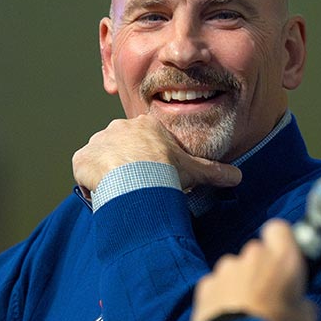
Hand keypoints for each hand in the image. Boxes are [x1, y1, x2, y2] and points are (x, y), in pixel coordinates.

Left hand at [72, 114, 240, 192]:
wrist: (137, 179)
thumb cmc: (167, 171)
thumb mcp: (195, 170)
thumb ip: (215, 172)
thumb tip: (238, 177)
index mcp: (145, 127)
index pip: (142, 142)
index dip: (147, 160)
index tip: (152, 175)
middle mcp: (118, 128)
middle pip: (120, 148)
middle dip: (126, 165)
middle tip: (136, 186)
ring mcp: (98, 142)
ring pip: (101, 159)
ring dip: (107, 175)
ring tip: (122, 192)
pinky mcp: (82, 158)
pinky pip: (83, 170)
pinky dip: (90, 183)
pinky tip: (104, 194)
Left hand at [192, 219, 318, 320]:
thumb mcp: (307, 320)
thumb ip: (302, 301)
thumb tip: (298, 303)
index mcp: (283, 259)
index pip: (279, 229)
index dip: (280, 242)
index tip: (282, 259)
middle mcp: (253, 256)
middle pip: (256, 253)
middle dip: (260, 270)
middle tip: (266, 297)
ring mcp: (226, 269)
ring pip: (235, 270)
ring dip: (239, 284)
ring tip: (244, 313)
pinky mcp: (205, 285)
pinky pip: (216, 285)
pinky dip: (219, 297)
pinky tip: (226, 318)